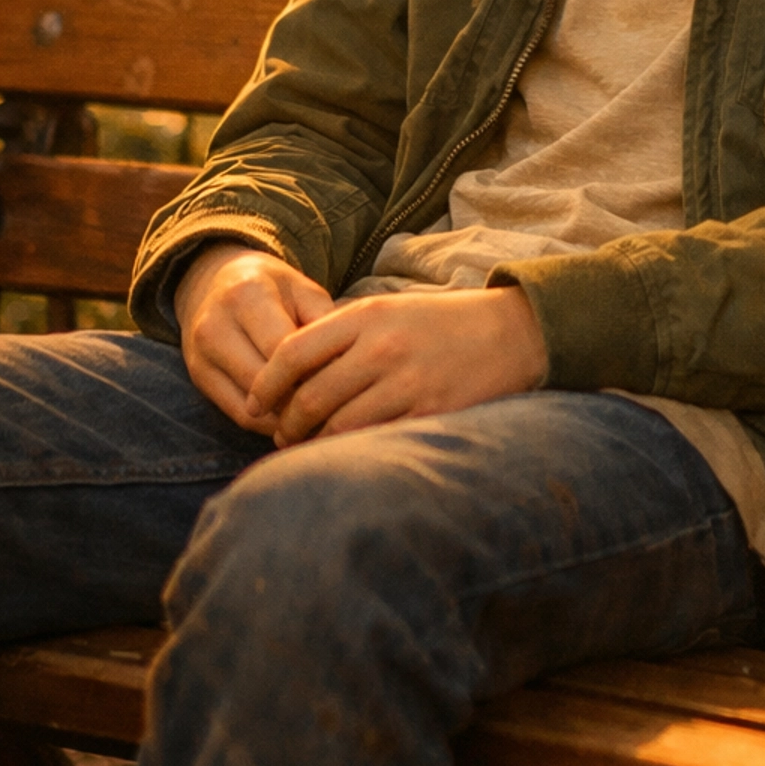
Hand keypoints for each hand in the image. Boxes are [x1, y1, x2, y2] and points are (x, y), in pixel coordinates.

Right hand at [175, 243, 333, 432]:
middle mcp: (216, 326)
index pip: (285, 351)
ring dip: (287, 419)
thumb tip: (342, 368)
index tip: (344, 381)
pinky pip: (238, 416)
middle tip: (335, 406)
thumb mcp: (302, 289)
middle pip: (265, 385)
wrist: (213, 281)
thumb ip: (323, 321)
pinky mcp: (199, 378)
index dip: (317, 371)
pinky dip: (268, 424)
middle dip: (303, 400)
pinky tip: (293, 419)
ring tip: (318, 417)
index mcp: (247, 295)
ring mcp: (201, 356)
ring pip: (251, 409)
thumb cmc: (270, 287)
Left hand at [246, 285, 548, 446]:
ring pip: (337, 426)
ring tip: (305, 450)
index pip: (293, 352)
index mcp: (366, 315)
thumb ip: (341, 332)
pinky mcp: (430, 412)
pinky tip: (344, 456)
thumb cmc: (439, 322)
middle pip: (310, 396)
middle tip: (279, 434)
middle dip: (285, 423)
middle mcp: (381, 347)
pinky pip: (375, 441)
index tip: (254, 402)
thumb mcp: (387, 308)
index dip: (265, 383)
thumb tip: (288, 367)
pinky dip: (351, 453)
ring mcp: (407, 382)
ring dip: (312, 444)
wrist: (509, 332)